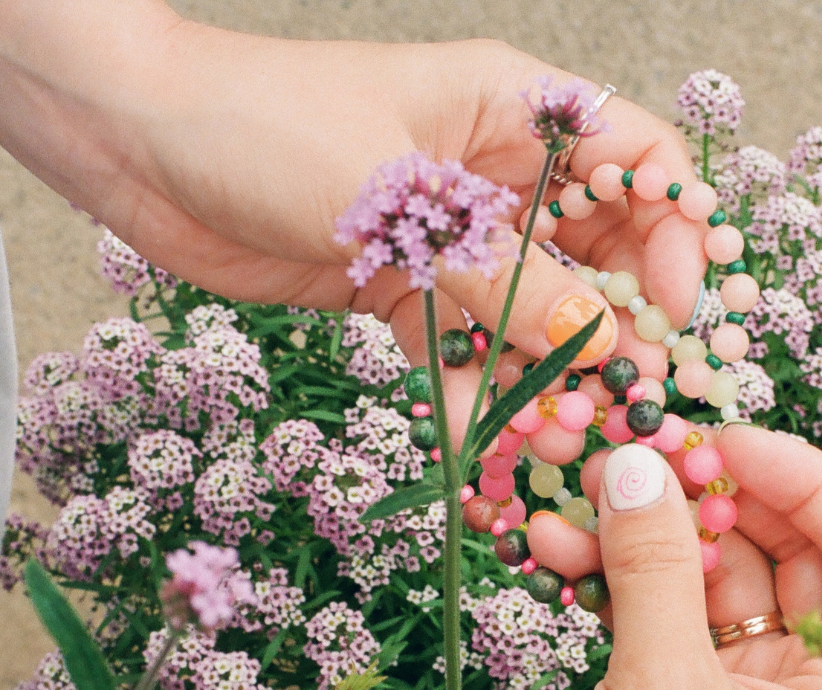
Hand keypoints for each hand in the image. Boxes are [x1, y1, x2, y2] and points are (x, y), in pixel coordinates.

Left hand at [0, 3, 706, 439]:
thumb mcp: (402, 201)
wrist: (142, 149)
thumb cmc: (269, 126)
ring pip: (528, 313)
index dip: (673, 234)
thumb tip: (598, 342)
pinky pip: (459, 348)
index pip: (637, 164)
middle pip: (595, 253)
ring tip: (552, 434)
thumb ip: (503, 278)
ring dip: (543, 374)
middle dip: (613, 326)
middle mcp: (497, 177)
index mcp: (514, 114)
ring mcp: (452, 238)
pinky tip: (472, 438)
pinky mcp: (405, 290)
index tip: (673, 310)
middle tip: (625, 397)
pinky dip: (467, 392)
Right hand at [517, 425, 821, 689]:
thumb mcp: (661, 688)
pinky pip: (660, 612)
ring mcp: (744, 689)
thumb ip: (651, 566)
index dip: (805, 477)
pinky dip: (614, 578)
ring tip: (578, 491)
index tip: (724, 441)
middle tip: (641, 453)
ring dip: (644, 533)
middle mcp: (812, 682)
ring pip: (707, 575)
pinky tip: (554, 547)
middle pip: (781, 548)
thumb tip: (635, 461)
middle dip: (709, 496)